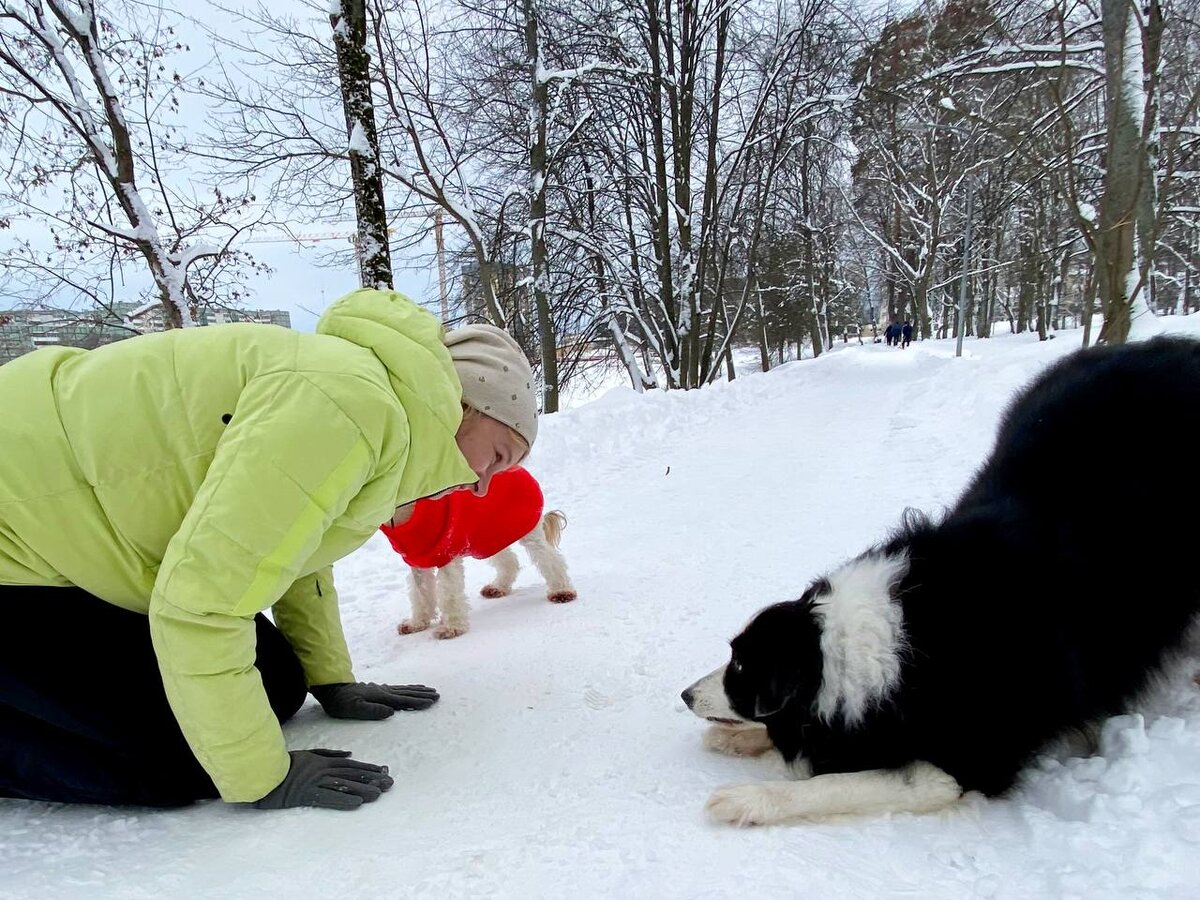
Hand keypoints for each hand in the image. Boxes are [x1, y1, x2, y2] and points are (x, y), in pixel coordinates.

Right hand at [253, 749, 392, 810]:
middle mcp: (323, 769)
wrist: (263, 772)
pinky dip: (343, 800)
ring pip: (344, 785)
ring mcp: (316, 781)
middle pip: (352, 774)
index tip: (384, 771)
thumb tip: (349, 753)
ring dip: (363, 790)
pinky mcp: (307, 793)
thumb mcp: (309, 753)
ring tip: (378, 794)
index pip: (352, 765)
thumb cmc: (285, 764)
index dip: (369, 768)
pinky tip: (357, 803)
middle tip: (389, 783)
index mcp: (324, 760)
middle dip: (372, 779)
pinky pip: (328, 797)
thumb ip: (329, 753)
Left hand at [310, 681, 439, 719]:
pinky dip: (407, 688)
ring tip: (429, 690)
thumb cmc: (341, 703)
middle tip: (437, 695)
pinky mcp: (377, 690)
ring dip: (417, 690)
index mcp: (380, 697)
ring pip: (403, 689)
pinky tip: (410, 689)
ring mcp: (381, 689)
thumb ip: (372, 711)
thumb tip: (391, 712)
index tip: (431, 701)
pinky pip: (397, 688)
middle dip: (422, 694)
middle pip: (406, 693)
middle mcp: (383, 691)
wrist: (331, 689)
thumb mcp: (353, 709)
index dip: (417, 701)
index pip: (403, 700)